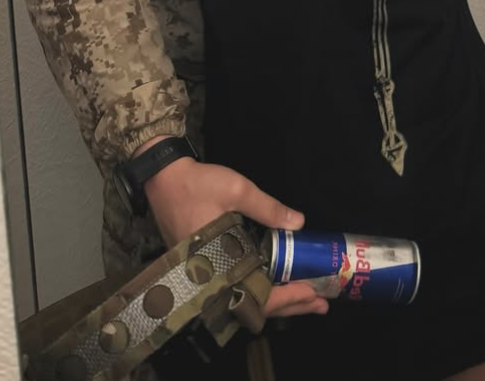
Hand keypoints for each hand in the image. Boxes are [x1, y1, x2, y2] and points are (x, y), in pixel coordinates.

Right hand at [144, 153, 328, 319]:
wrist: (163, 179)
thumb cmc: (198, 185)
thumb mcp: (237, 190)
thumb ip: (268, 208)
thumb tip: (299, 223)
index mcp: (219, 263)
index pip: (258, 295)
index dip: (288, 297)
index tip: (314, 295)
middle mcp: (212, 278)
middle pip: (255, 305)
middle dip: (290, 305)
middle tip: (321, 304)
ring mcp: (206, 276)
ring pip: (245, 299)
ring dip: (276, 299)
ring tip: (305, 299)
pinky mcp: (204, 268)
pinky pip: (235, 289)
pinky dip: (259, 290)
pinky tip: (276, 283)